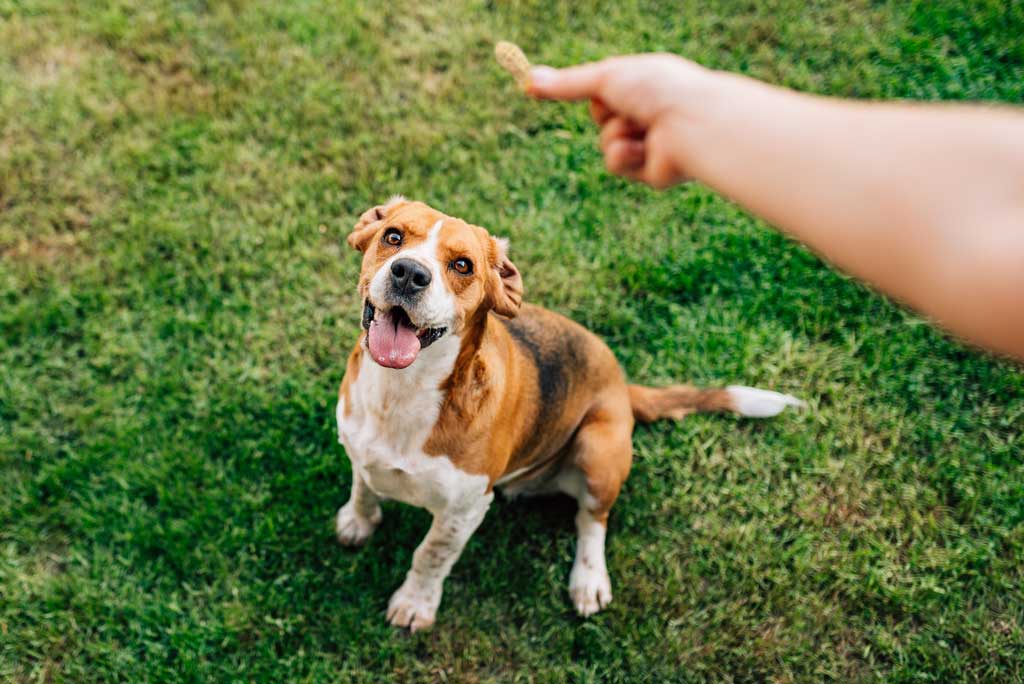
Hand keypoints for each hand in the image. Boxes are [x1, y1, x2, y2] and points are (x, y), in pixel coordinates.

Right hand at [528, 54, 715, 188]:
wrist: (690, 124)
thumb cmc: (656, 90)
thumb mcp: (605, 79)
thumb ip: (567, 84)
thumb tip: (527, 79)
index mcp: (645, 85)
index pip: (605, 91)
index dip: (594, 92)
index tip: (560, 90)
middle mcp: (650, 113)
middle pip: (602, 119)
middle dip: (606, 114)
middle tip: (624, 106)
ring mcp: (651, 143)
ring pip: (606, 144)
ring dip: (615, 135)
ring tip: (641, 128)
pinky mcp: (652, 172)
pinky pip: (617, 166)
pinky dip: (624, 156)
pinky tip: (644, 150)